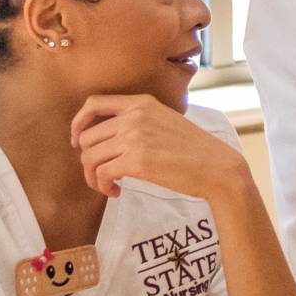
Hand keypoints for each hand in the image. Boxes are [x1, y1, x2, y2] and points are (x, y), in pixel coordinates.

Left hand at [70, 94, 246, 201]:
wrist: (217, 167)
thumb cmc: (194, 149)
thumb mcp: (165, 121)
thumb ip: (138, 121)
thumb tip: (106, 138)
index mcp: (142, 103)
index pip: (93, 104)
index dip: (78, 123)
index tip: (78, 141)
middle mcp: (135, 116)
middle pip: (87, 137)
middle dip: (88, 160)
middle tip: (102, 174)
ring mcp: (135, 137)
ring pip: (90, 157)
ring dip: (93, 177)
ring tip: (108, 186)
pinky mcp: (136, 161)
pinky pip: (101, 173)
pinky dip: (103, 186)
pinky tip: (117, 192)